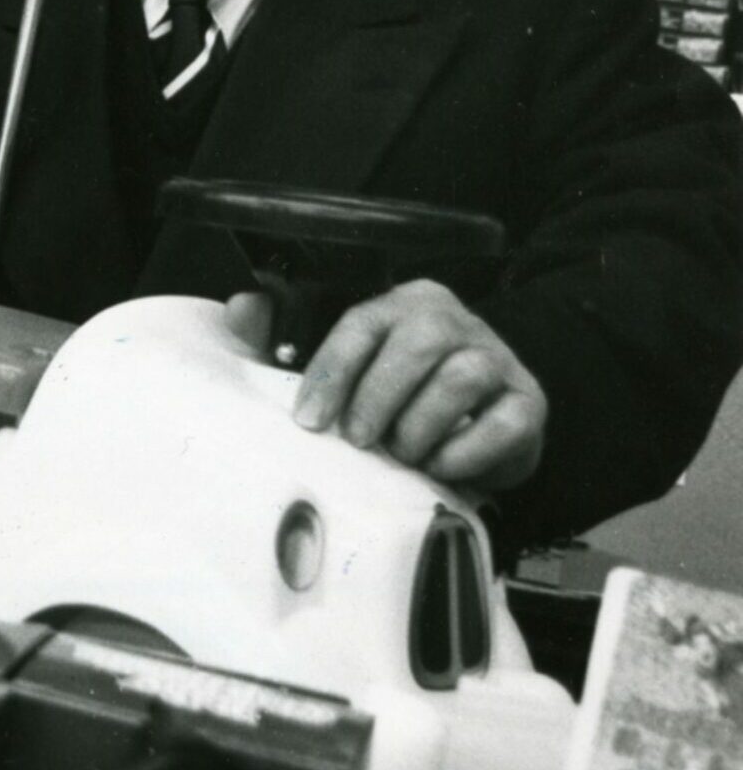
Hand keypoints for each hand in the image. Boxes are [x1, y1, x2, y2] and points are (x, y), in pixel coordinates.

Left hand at [252, 279, 547, 493]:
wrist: (474, 423)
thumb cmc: (392, 395)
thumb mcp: (337, 367)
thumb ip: (283, 339)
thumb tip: (241, 307)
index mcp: (403, 303)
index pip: (362, 322)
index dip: (331, 371)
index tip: (309, 419)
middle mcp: (454, 321)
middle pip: (416, 343)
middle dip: (377, 398)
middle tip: (360, 439)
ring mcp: (498, 358)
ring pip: (462, 378)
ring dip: (421, 426)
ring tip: (402, 453)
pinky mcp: (529, 403)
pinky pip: (504, 423)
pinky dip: (467, 451)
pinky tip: (442, 466)